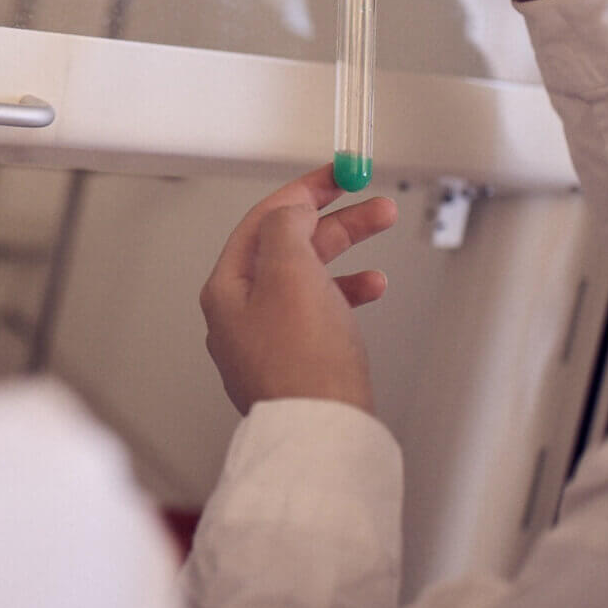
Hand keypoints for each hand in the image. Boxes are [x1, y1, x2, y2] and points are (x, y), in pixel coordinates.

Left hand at [199, 165, 397, 415]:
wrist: (321, 432)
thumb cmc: (301, 365)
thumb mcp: (290, 272)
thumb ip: (286, 228)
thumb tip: (290, 210)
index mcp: (227, 289)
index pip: (263, 221)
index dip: (303, 190)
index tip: (335, 174)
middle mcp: (241, 314)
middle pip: (288, 245)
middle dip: (333, 217)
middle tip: (369, 201)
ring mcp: (268, 339)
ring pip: (308, 274)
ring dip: (345, 247)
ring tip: (380, 229)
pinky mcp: (297, 360)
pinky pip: (321, 309)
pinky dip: (347, 289)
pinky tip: (370, 286)